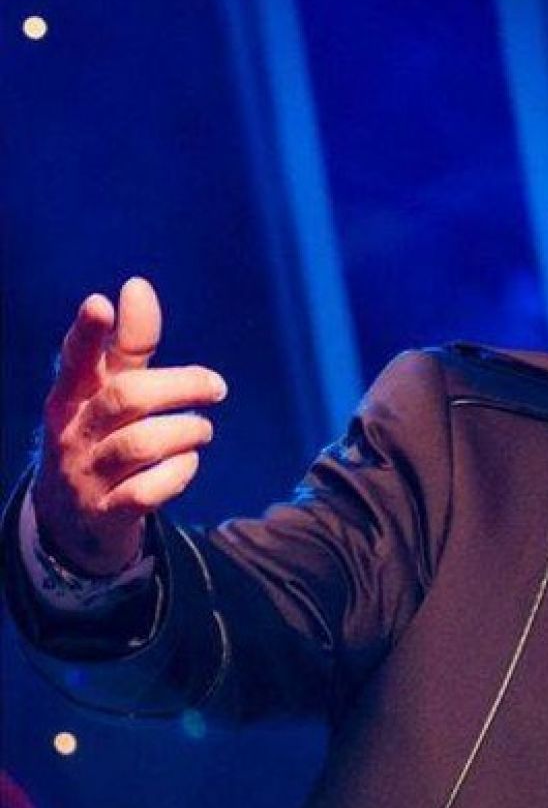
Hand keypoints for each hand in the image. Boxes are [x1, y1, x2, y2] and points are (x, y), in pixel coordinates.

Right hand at [30, 277, 226, 575]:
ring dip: (187, 432)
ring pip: (141, 445)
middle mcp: (72, 433)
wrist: (74, 522)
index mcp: (70, 397)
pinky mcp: (107, 513)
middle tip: (218, 388)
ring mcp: (86, 476)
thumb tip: (137, 285)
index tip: (100, 302)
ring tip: (202, 430)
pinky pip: (148, 492)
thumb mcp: (107, 391)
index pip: (75, 360)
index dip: (87, 333)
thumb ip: (128, 344)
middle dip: (182, 386)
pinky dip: (178, 474)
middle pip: (127, 398)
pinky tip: (187, 464)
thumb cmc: (100, 438)